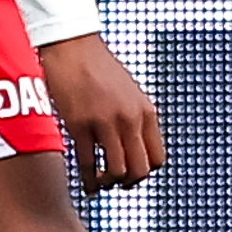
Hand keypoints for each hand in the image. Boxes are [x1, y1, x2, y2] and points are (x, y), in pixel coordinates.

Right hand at [41, 34, 165, 189]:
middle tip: (116, 183)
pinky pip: (89, 163)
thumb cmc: (98, 67)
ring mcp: (106, 122)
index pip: (158, 158)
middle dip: (129, 183)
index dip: (145, 171)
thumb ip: (135, 118)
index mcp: (146, 111)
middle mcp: (130, 119)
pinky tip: (86, 185)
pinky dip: (89, 180)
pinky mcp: (80, 124)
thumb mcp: (129, 92)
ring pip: (118, 172)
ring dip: (108, 183)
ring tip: (100, 183)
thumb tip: (135, 146)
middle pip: (141, 170)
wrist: (73, 46)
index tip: (132, 173)